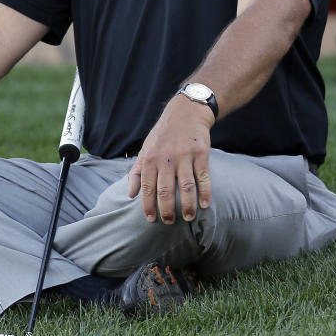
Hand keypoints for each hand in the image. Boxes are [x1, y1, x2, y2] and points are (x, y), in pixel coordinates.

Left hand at [127, 95, 212, 223]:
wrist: (186, 113)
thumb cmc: (162, 135)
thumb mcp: (145, 149)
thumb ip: (136, 172)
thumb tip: (130, 194)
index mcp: (150, 158)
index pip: (147, 188)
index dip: (148, 206)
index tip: (151, 220)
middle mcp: (166, 158)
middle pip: (166, 191)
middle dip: (168, 210)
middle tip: (170, 222)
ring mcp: (185, 156)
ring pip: (186, 187)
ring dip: (188, 205)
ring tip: (189, 217)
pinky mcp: (201, 153)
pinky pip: (203, 177)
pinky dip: (205, 192)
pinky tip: (205, 204)